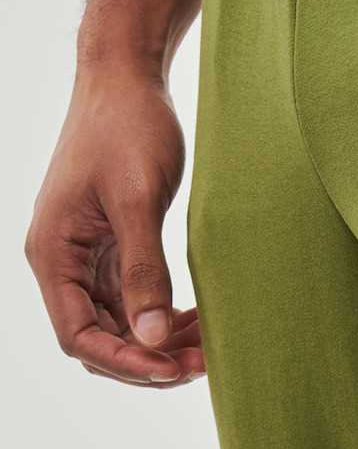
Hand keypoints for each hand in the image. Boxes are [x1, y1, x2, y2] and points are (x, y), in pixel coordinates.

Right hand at [25, 68, 204, 387]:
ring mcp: (89, 256)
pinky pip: (136, 297)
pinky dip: (165, 314)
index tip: (173, 370)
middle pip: (100, 337)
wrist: (128, 78)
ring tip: (213, 343)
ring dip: (162, 340)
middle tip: (207, 364)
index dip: (125, 360)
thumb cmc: (127, 127)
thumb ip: (144, 270)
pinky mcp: (115, 245)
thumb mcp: (138, 199)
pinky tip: (201, 318)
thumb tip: (150, 337)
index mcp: (53, 253)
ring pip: (122, 322)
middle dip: (150, 357)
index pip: (79, 335)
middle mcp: (64, 262)